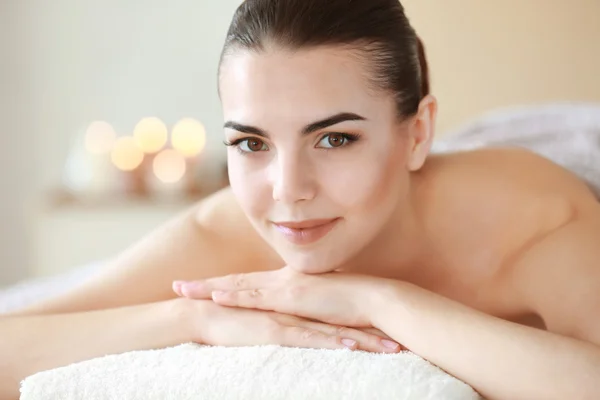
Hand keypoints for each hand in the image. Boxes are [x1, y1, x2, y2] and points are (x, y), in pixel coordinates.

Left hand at [174, 268, 401, 350]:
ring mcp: (285, 287)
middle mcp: (281, 280)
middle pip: (236, 281)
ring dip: (210, 288)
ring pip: (240, 286)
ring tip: (183, 290)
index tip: (201, 287)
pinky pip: (259, 297)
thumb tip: (292, 314)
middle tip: (177, 286)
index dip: (223, 284)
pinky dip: (236, 295)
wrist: (372, 298)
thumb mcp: (320, 305)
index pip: (248, 283)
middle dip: (205, 284)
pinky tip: (217, 296)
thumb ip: (303, 307)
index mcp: (286, 282)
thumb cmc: (350, 304)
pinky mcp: (294, 297)